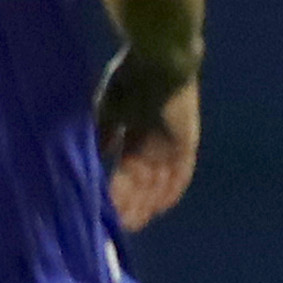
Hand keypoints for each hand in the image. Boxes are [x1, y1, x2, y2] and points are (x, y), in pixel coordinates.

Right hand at [95, 61, 201, 231]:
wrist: (159, 57)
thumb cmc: (130, 76)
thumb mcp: (109, 108)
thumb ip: (105, 134)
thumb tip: (95, 157)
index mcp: (135, 133)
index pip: (127, 171)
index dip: (118, 191)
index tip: (107, 211)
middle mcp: (155, 144)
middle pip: (143, 182)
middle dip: (131, 204)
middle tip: (118, 226)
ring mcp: (172, 144)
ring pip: (159, 183)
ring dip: (146, 203)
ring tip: (132, 223)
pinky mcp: (187, 143)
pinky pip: (181, 174)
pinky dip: (170, 192)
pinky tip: (159, 209)